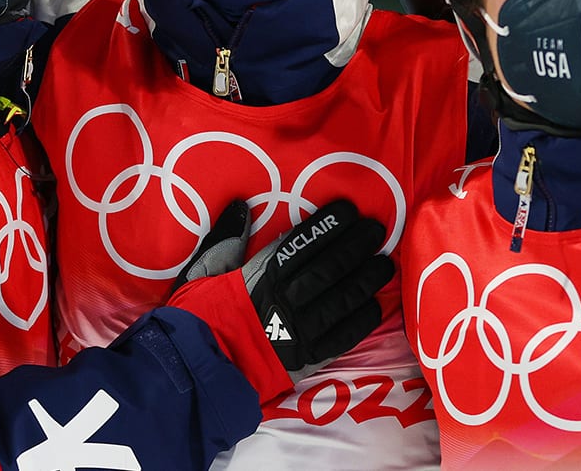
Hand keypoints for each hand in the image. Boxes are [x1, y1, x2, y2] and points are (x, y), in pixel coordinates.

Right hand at [175, 199, 393, 379]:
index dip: (328, 226)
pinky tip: (374, 305)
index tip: (348, 211)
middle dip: (356, 246)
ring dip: (366, 280)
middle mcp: (285, 299)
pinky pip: (342, 336)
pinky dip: (361, 320)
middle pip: (329, 267)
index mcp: (260, 276)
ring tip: (384, 264)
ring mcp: (299, 330)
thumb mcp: (200, 273)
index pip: (302, 244)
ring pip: (342, 299)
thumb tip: (242, 207)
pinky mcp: (307, 358)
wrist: (196, 372)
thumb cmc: (196, 319)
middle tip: (377, 230)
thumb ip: (224, 240)